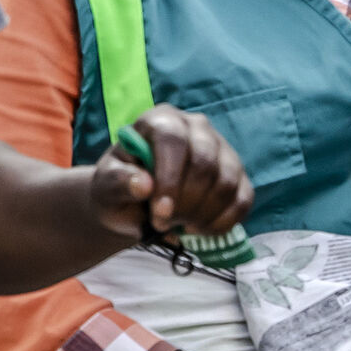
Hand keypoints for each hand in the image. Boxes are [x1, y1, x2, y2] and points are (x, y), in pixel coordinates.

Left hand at [93, 107, 253, 241]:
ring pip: (227, 183)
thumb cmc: (121, 187)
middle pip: (205, 163)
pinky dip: (223, 222)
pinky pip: (243, 199)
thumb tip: (143, 186)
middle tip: (163, 225)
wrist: (136, 202)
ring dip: (203, 215)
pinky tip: (199, 230)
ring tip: (179, 226)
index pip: (173, 140)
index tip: (159, 214)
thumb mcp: (107, 186)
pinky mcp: (238, 175)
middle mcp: (197, 127)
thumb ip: (118, 182)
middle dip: (185, 204)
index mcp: (161, 121)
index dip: (169, 179)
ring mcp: (222, 150)